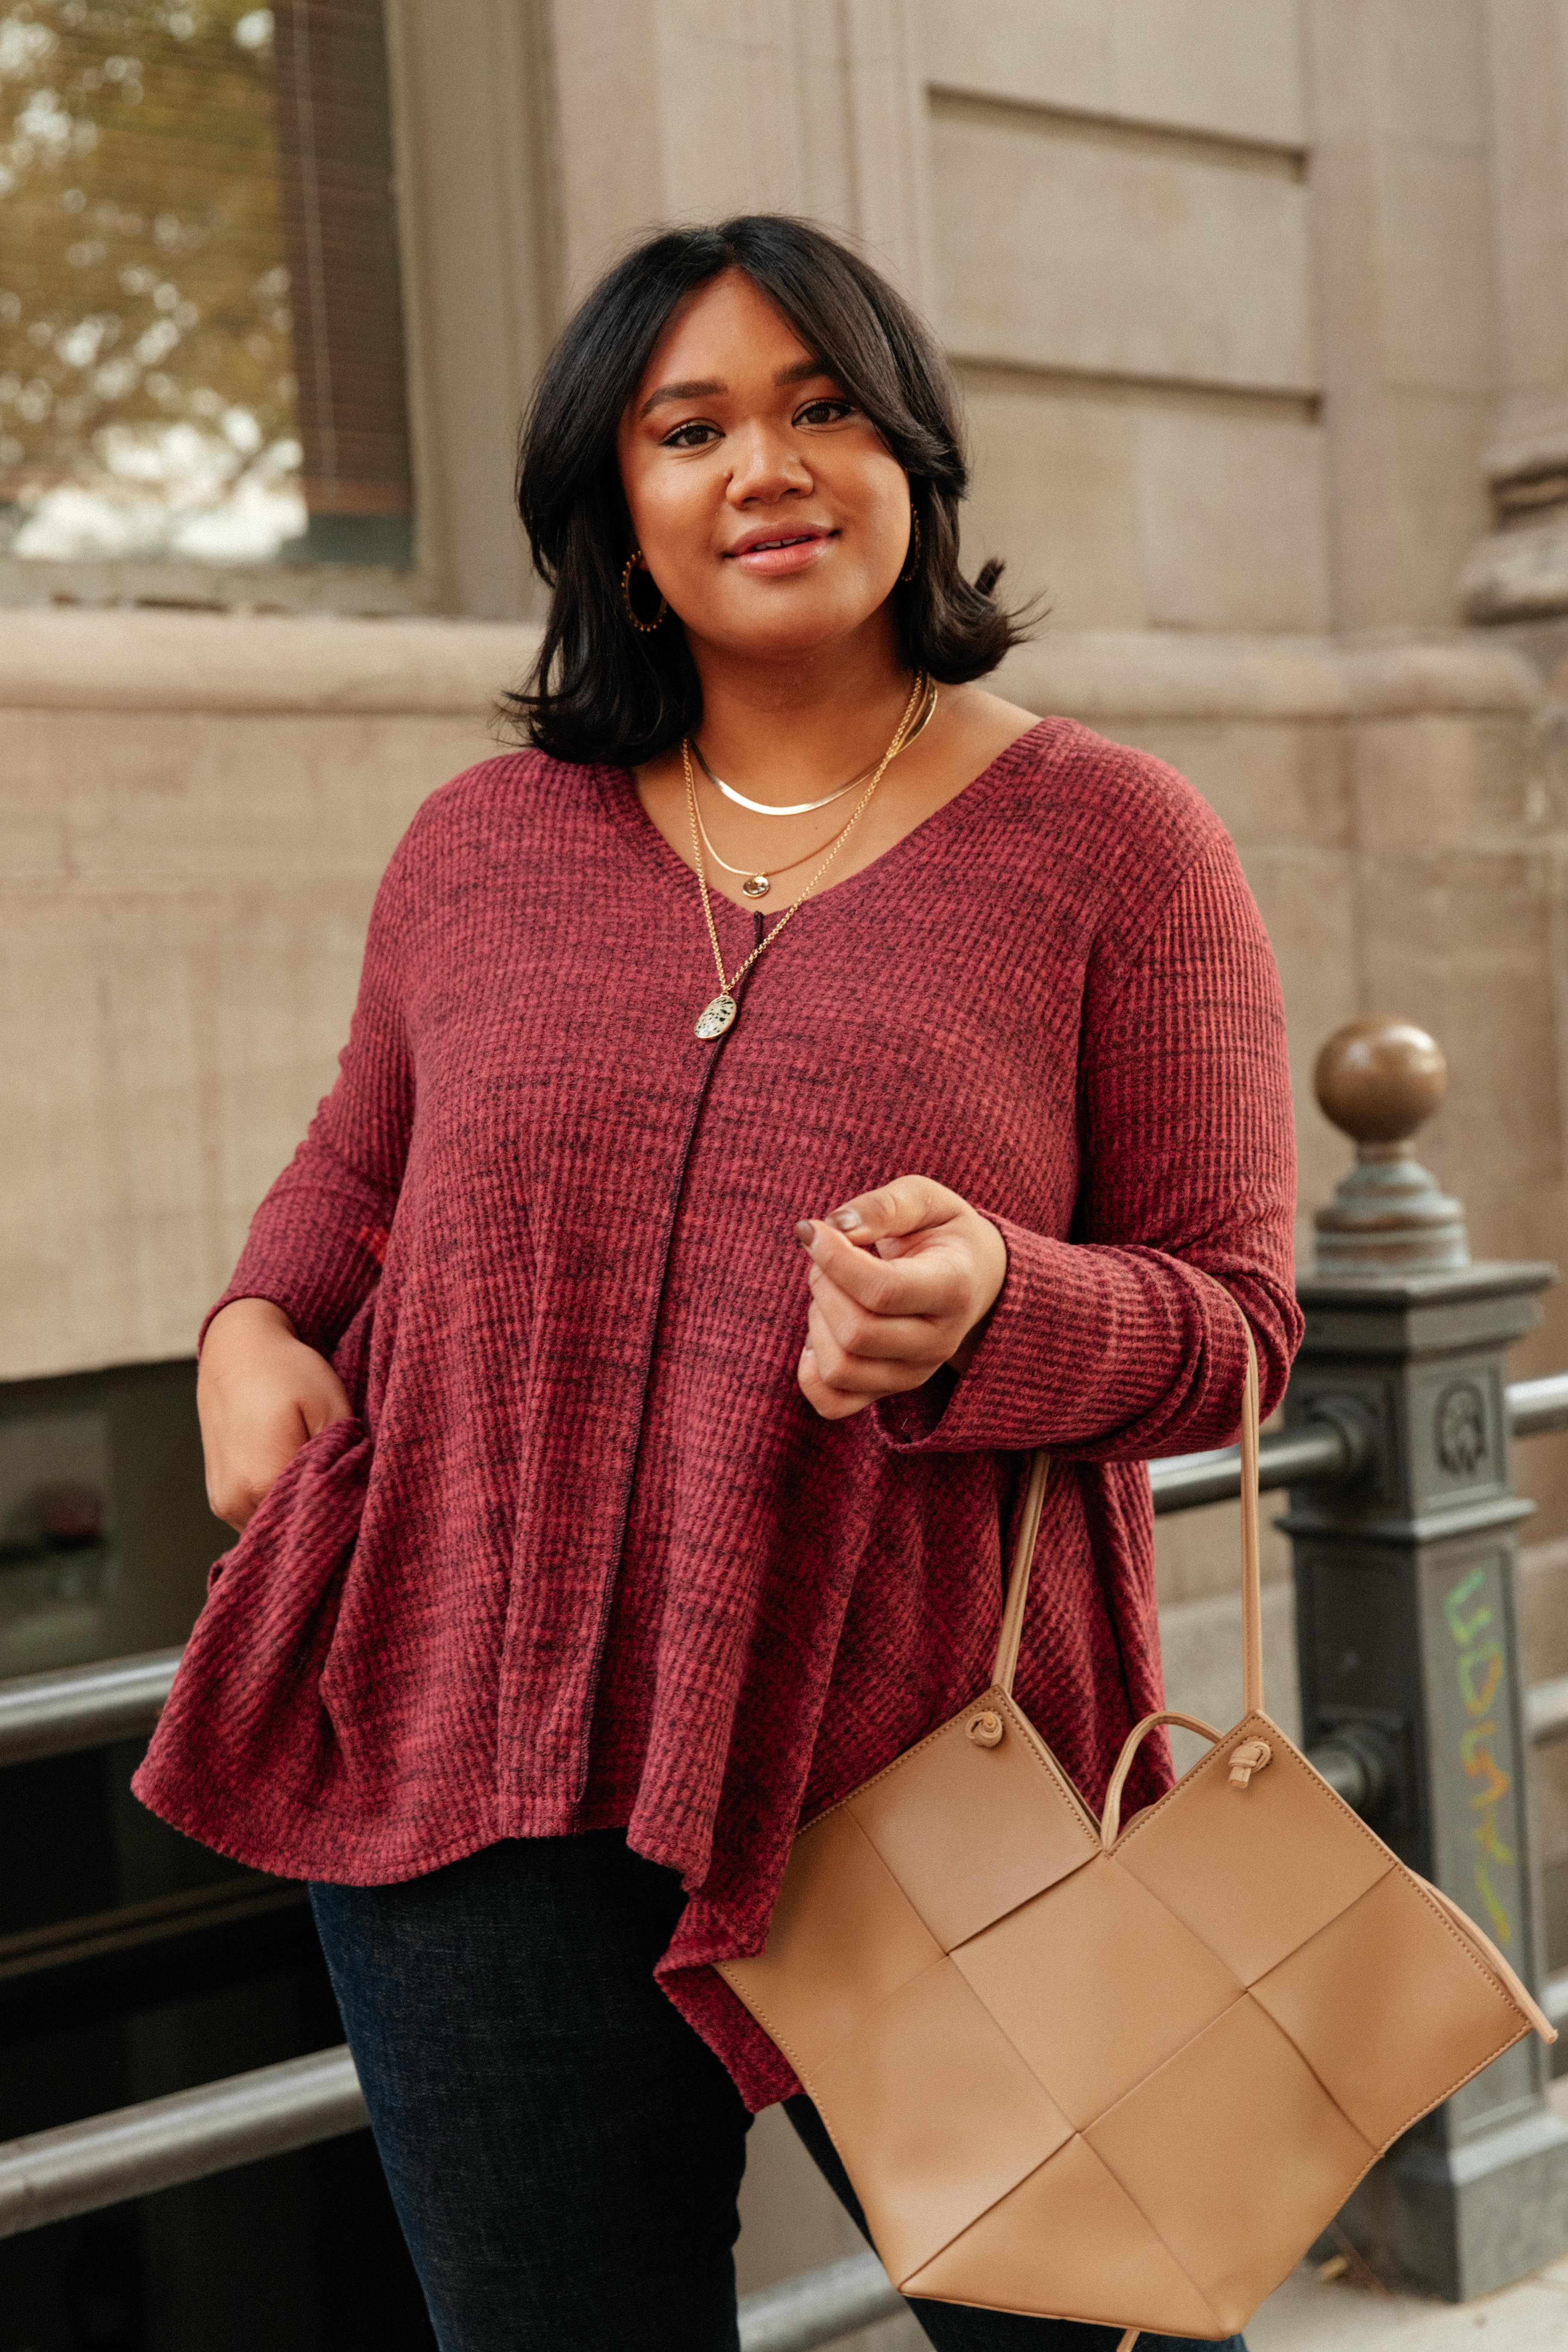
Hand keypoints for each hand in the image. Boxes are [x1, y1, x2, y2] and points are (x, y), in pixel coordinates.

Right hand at [197, 1298, 351, 1531]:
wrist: (237, 1349)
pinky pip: (256, 1520)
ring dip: (298, 1520)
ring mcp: (223, 1504)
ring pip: (273, 1532)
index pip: (314, 1528)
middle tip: (349, 1502)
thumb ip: (345, 1459)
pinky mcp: (220, 1498)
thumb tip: (359, 1499)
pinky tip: (299, 1489)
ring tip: (322, 1491)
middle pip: (290, 1537)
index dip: (343, 1521)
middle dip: (321, 1525)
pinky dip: (280, 1512)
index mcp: (263, 1481)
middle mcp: (236, 1502)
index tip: (363, 1508)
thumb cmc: (288, 1372)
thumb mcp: (331, 1407)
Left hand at [794, 1176, 1007, 1421]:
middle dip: (824, 1284)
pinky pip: (831, 1402)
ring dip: (817, 1320)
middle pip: (856, 1334)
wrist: (973, 1278)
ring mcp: (913, 1374)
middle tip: (830, 1254)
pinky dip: (811, 1366)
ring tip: (834, 1289)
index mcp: (953, 1288)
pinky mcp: (887, 1392)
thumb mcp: (926, 1200)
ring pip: (838, 1369)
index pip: (883, 1291)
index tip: (814, 1229)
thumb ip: (884, 1205)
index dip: (834, 1259)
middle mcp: (938, 1342)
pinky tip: (824, 1327)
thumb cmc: (942, 1232)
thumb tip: (836, 1225)